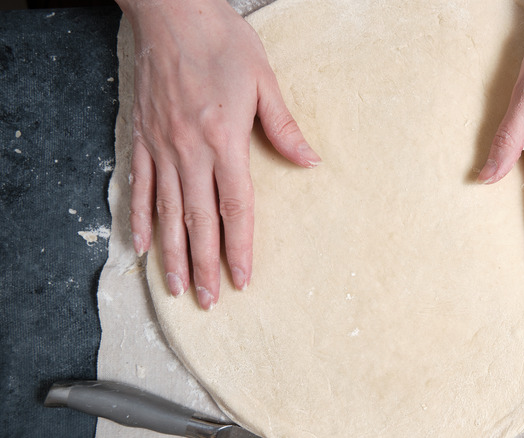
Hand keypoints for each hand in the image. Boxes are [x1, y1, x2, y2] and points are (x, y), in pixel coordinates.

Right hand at [119, 0, 320, 309]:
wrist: (172, 11)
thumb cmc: (222, 42)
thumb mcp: (264, 80)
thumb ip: (284, 127)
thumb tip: (311, 162)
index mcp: (224, 139)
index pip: (234, 207)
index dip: (240, 247)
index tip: (242, 279)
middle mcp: (189, 150)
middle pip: (198, 219)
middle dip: (206, 264)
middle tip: (209, 300)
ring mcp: (161, 145)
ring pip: (165, 211)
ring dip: (173, 253)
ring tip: (178, 287)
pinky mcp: (141, 136)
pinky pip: (139, 185)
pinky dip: (139, 217)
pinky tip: (141, 245)